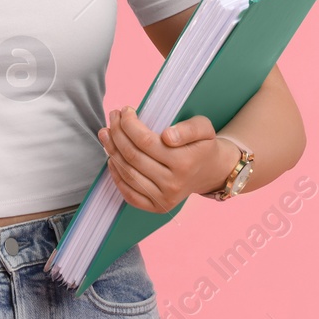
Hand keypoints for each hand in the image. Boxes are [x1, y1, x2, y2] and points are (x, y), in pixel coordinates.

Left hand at [96, 107, 231, 213]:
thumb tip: (167, 136)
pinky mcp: (157, 208)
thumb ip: (188, 129)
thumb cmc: (203, 146)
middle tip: (113, 117)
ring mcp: (165, 198)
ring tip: (106, 133)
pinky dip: (116, 176)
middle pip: (133, 156)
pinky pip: (130, 194)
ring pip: (128, 174)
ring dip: (112, 151)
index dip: (129, 124)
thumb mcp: (204, 129)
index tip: (125, 111)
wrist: (211, 172)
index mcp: (184, 162)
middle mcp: (173, 183)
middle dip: (117, 133)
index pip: (145, 141)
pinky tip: (112, 159)